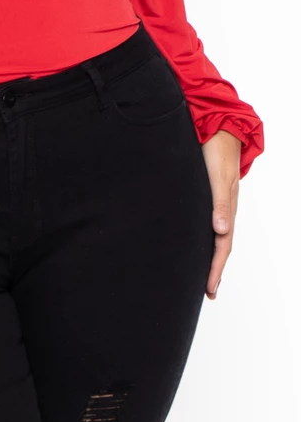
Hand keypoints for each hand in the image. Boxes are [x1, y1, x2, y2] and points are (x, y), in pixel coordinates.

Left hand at [201, 130, 241, 300]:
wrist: (218, 129)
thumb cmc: (217, 152)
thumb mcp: (218, 177)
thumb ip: (219, 202)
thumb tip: (220, 230)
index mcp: (226, 209)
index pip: (222, 246)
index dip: (216, 268)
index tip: (210, 289)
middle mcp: (222, 210)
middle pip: (219, 246)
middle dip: (214, 270)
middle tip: (208, 293)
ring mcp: (215, 203)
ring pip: (214, 236)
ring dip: (209, 256)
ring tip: (202, 276)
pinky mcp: (206, 195)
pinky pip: (206, 223)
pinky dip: (204, 239)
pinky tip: (195, 243)